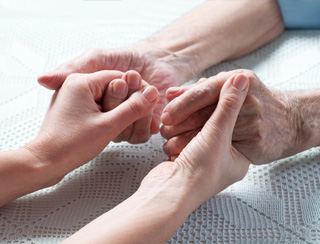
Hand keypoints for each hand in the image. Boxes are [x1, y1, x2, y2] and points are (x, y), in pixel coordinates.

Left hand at [25, 70, 157, 180]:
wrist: (45, 162)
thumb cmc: (69, 144)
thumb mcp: (109, 125)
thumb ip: (133, 108)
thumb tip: (150, 94)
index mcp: (82, 81)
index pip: (120, 77)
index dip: (135, 92)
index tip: (144, 104)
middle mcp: (76, 85)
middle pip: (113, 88)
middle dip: (123, 106)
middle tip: (123, 122)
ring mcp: (74, 97)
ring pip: (107, 99)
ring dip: (115, 114)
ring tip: (111, 129)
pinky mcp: (74, 109)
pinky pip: (98, 108)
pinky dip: (106, 118)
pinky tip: (105, 130)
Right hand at [37, 45, 190, 142]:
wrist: (159, 60)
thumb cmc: (128, 58)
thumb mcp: (97, 58)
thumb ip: (73, 67)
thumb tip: (43, 80)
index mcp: (93, 102)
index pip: (94, 111)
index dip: (110, 98)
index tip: (119, 83)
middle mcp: (107, 116)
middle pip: (110, 122)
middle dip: (125, 100)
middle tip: (133, 79)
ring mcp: (124, 124)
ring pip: (125, 131)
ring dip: (138, 109)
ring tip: (145, 86)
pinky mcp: (141, 129)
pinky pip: (141, 135)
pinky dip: (148, 119)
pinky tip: (152, 102)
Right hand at [142, 74, 250, 203]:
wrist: (167, 194)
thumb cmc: (198, 173)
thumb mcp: (217, 134)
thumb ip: (228, 105)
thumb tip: (241, 80)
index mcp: (239, 154)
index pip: (234, 118)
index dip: (223, 100)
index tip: (213, 86)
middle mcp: (222, 156)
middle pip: (213, 121)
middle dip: (199, 111)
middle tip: (191, 96)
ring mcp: (202, 156)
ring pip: (195, 126)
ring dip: (184, 121)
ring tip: (175, 121)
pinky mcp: (186, 156)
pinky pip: (183, 134)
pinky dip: (176, 130)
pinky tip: (169, 126)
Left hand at [161, 70, 301, 164]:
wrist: (290, 121)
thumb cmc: (254, 101)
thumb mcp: (228, 88)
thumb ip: (198, 91)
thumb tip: (170, 92)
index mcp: (242, 80)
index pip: (203, 92)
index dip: (181, 104)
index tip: (165, 115)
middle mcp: (249, 101)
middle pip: (204, 114)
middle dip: (179, 125)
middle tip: (164, 130)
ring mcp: (254, 124)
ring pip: (209, 136)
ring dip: (185, 142)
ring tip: (170, 144)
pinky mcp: (256, 145)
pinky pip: (221, 152)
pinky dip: (199, 156)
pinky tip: (185, 157)